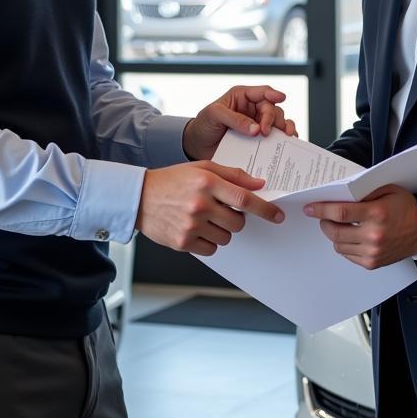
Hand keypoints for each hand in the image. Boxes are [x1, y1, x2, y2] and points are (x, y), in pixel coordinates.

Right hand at [135, 160, 284, 256]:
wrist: (139, 197)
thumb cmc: (172, 180)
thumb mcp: (202, 168)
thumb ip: (232, 175)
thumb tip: (259, 184)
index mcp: (206, 181)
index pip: (244, 199)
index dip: (265, 209)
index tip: (278, 215)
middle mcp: (200, 204)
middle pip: (238, 222)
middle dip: (237, 219)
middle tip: (223, 210)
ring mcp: (191, 225)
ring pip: (227, 237)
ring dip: (223, 230)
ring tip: (205, 217)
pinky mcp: (183, 242)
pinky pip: (212, 249)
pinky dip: (209, 241)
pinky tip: (196, 228)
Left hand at [182, 84, 297, 160]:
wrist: (198, 145)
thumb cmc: (204, 124)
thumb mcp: (214, 115)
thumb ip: (235, 119)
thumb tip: (256, 129)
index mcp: (242, 97)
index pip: (262, 92)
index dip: (273, 94)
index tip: (281, 98)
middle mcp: (253, 109)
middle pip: (272, 109)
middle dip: (273, 119)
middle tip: (266, 132)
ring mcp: (257, 124)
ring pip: (278, 122)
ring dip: (284, 128)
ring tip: (286, 136)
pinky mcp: (258, 140)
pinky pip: (275, 138)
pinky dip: (283, 141)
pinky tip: (286, 145)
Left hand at [304, 184, 416, 269]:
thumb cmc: (406, 207)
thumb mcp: (388, 189)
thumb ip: (364, 191)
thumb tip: (339, 193)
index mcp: (376, 214)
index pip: (340, 212)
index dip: (321, 210)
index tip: (310, 208)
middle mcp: (374, 235)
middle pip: (335, 231)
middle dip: (324, 223)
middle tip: (324, 216)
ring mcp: (373, 252)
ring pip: (338, 245)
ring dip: (334, 234)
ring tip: (338, 225)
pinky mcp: (373, 263)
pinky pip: (347, 255)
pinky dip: (344, 245)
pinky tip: (350, 236)